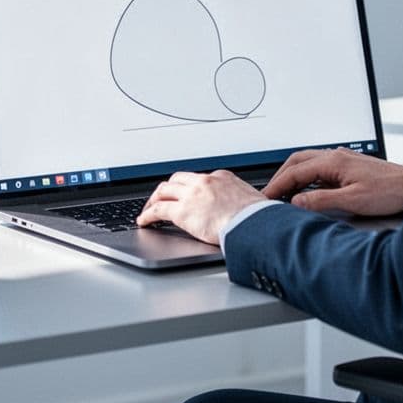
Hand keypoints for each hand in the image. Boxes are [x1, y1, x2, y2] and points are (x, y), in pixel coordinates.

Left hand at [137, 169, 266, 244]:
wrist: (254, 225)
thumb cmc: (258, 218)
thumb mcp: (252, 200)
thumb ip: (242, 201)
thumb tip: (246, 209)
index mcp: (222, 178)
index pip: (199, 179)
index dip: (189, 187)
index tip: (186, 195)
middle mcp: (204, 182)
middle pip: (177, 180)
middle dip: (167, 189)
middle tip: (161, 198)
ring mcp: (192, 195)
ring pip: (164, 191)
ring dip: (154, 200)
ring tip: (149, 209)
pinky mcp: (182, 211)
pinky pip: (158, 210)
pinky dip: (148, 215)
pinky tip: (144, 221)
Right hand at [263, 148, 402, 216]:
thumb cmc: (390, 191)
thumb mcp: (352, 201)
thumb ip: (321, 201)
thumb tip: (296, 202)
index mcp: (333, 162)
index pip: (295, 172)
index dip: (277, 185)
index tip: (265, 197)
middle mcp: (336, 156)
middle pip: (297, 161)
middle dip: (280, 176)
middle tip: (270, 193)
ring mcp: (343, 159)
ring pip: (308, 162)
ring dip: (293, 175)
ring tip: (284, 192)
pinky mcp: (349, 165)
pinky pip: (319, 167)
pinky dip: (307, 177)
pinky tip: (308, 189)